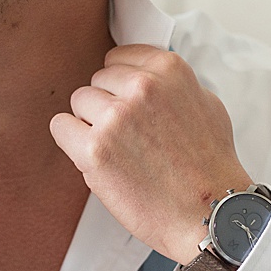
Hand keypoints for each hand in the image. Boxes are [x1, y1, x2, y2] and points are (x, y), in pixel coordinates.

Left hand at [49, 45, 247, 262]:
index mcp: (169, 70)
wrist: (209, 212)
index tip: (129, 102)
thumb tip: (142, 75)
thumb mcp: (205, 104)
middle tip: (130, 136)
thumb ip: (170, 84)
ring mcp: (116, 118)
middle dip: (107, 105)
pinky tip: (95, 157)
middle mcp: (141, 88)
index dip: (121, 84)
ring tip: (120, 149)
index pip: (119, 58)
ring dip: (91, 124)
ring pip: (78, 102)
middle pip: (97, 82)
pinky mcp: (94, 149)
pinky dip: (72, 141)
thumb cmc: (210, 165)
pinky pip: (60, 126)